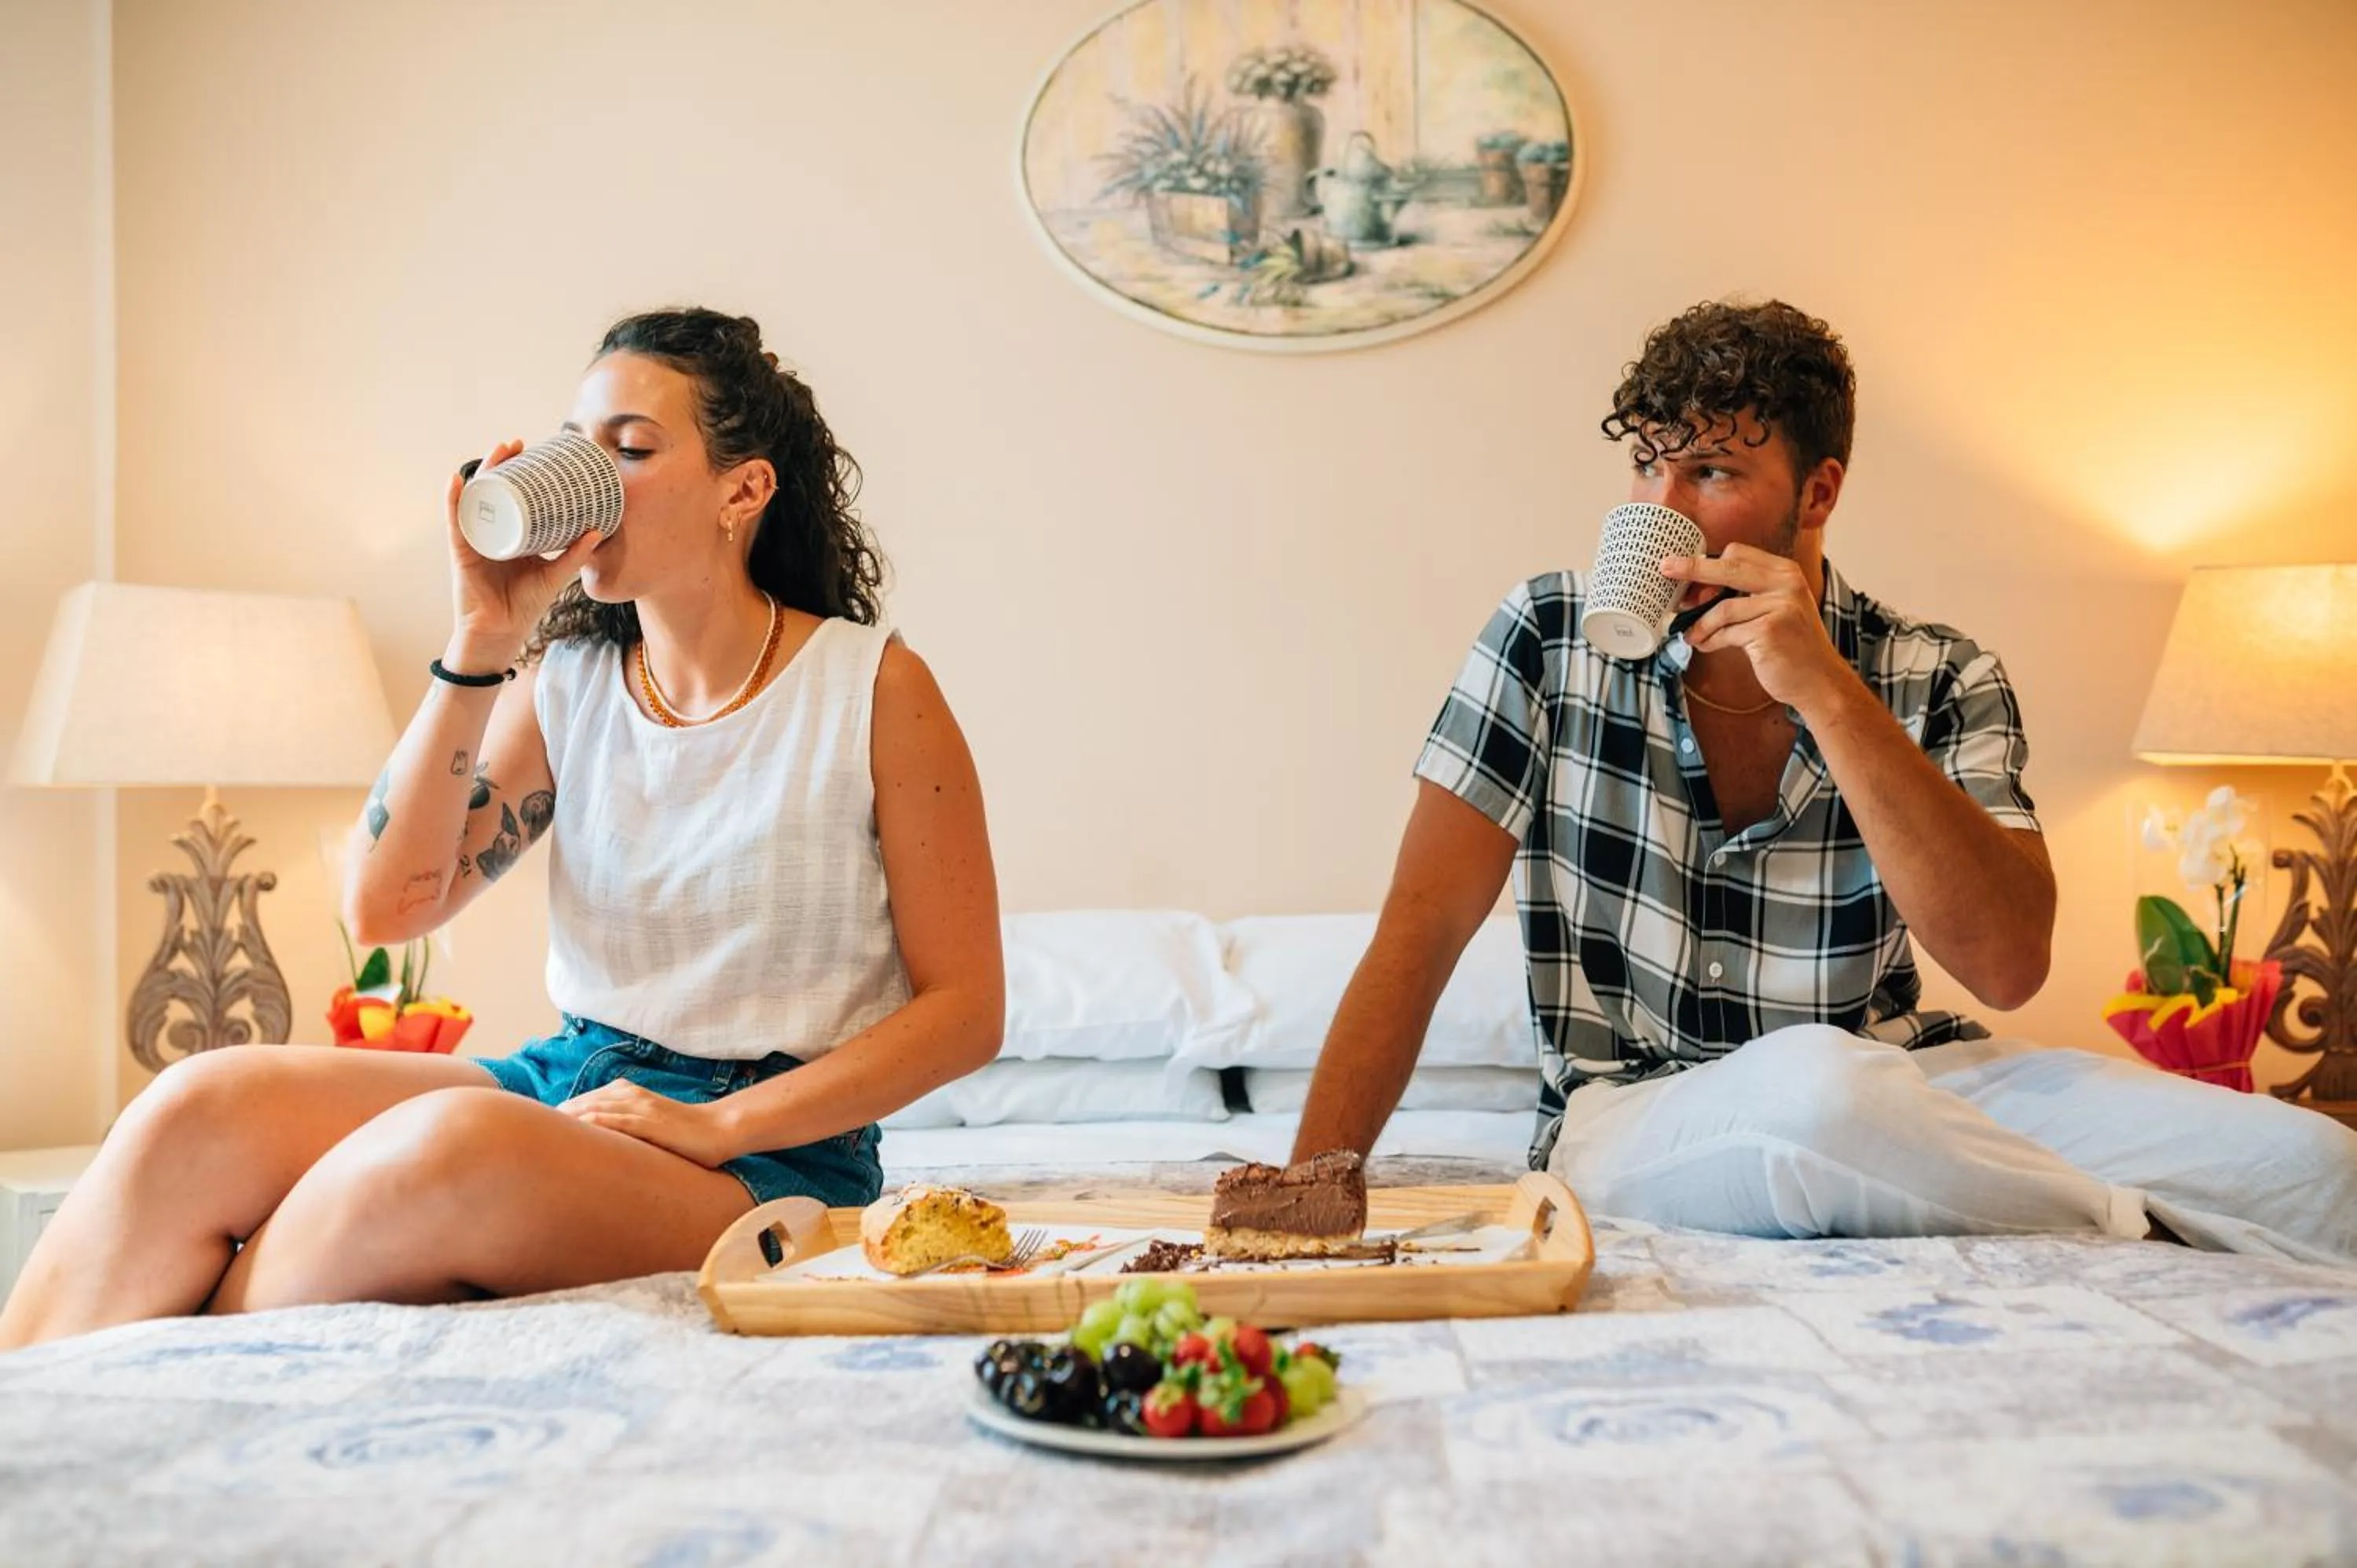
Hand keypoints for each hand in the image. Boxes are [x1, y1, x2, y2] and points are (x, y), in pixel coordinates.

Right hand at [444, 439, 605, 667]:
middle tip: (518, 444)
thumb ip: (574, 556)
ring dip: (483, 471)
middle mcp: (490, 531)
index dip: (520, 473)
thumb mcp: (554, 575)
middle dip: (502, 463)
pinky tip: (458, 481)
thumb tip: (598, 531)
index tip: (535, 453)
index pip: (512, 495)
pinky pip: (455, 520)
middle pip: (493, 488)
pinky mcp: (461, 551)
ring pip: (475, 497)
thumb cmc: (524, 605)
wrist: (501, 632)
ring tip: (498, 452)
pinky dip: (455, 500)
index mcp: (510, 533)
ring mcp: (474, 538)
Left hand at [558, 1079, 738, 1168]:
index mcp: (629, 1093)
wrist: (719, 1130)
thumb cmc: (685, 1133)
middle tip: (531, 1135)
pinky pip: (615, 1121)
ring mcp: (640, 1107)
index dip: (563, 1113)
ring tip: (542, 1135)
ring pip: (594, 1108)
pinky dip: (593, 1124)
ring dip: (568, 1119)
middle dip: (557, 1116)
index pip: (586, 1100)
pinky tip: (575, 1133)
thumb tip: (601, 1143)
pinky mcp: (650, 1122)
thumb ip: (626, 1126)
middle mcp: (631, 1095)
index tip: (540, 1129)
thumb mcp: (650, 1124)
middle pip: (583, 1102)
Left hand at [1661, 545, 1853, 716]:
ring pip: (1722, 607)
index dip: (1708, 561)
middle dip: (1693, 568)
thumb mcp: (1776, 608)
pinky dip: (1710, 639)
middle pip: (1728, 567)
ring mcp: (1780, 606)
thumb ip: (1745, 594)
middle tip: (1666, 568)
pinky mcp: (1769, 631)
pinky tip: (1704, 645)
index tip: (1683, 568)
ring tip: (1689, 634)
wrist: (1819, 680)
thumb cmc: (1791, 646)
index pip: (1739, 553)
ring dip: (1700, 622)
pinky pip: (1726, 632)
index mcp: (1786, 572)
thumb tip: (1696, 591)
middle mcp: (1787, 584)